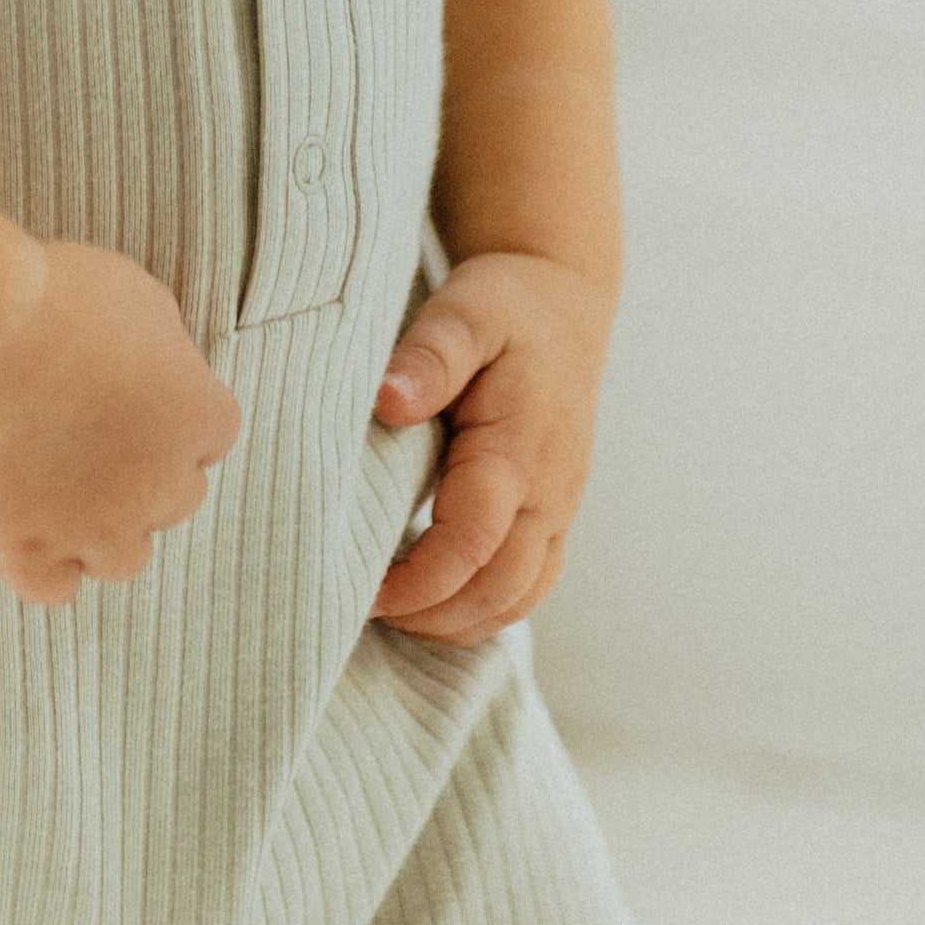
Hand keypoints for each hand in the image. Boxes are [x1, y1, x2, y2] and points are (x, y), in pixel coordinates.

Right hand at [0, 240, 244, 603]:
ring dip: (104, 530)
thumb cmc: (56, 301)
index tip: (133, 396)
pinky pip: (54, 589)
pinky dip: (44, 567)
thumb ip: (166, 348)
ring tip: (63, 492)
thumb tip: (161, 370)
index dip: (171, 416)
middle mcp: (161, 485)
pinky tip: (27, 533)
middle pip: (175, 499)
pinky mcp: (29, 550)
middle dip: (142, 471)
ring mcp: (95, 527)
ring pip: (125, 558)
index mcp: (199, 419)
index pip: (211, 437)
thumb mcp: (141, 298)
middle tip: (89, 432)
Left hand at [364, 249, 612, 641]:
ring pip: (518, 598)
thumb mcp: (463, 313)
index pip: (471, 542)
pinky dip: (484, 610)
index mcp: (518, 450)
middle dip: (431, 616)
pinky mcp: (554, 516)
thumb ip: (428, 358)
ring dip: (457, 622)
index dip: (418, 582)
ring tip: (393, 615)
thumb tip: (388, 401)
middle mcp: (548, 492)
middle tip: (362, 610)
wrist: (563, 302)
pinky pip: (530, 585)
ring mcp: (558, 509)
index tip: (364, 593)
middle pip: (497, 588)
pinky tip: (435, 604)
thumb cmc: (504, 308)